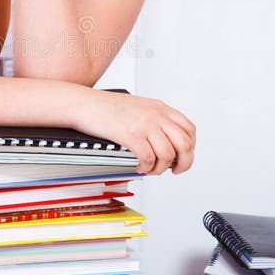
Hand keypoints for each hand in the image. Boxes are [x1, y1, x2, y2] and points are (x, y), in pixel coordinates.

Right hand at [76, 90, 195, 175]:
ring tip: (151, 169)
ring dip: (161, 168)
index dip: (190, 147)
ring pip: (168, 155)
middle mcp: (156, 115)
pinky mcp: (131, 135)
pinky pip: (149, 159)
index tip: (182, 156)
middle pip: (185, 144)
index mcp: (159, 107)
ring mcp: (145, 125)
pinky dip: (146, 168)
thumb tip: (164, 140)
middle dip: (183, 163)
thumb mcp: (138, 106)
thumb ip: (154, 118)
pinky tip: (139, 167)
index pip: (189, 129)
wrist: (84, 103)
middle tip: (175, 170)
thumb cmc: (105, 106)